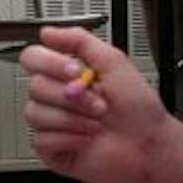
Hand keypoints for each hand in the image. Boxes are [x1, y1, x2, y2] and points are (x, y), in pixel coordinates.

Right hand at [20, 26, 182, 182]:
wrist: (148, 144)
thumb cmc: (139, 109)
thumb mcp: (114, 62)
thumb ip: (80, 41)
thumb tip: (48, 32)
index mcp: (67, 74)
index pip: (34, 58)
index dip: (50, 64)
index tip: (76, 72)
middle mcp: (57, 97)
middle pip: (35, 86)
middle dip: (72, 97)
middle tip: (98, 103)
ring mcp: (53, 123)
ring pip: (35, 113)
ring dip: (72, 119)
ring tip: (95, 123)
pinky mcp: (52, 149)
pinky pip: (42, 140)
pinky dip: (69, 138)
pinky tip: (86, 139)